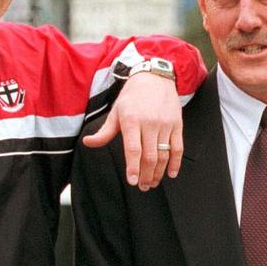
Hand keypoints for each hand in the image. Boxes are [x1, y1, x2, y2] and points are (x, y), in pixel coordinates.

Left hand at [81, 72, 183, 189]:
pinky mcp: (177, 124)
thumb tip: (88, 142)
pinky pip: (178, 148)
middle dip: (147, 175)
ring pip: (164, 154)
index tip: (133, 181)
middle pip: (150, 156)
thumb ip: (105, 132)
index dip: (133, 167)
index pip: (133, 149)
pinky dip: (175, 163)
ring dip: (159, 172)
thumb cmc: (132, 97)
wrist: (155, 79)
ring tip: (153, 182)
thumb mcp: (116, 112)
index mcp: (132, 120)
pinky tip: (171, 173)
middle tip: (143, 186)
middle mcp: (150, 123)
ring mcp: (165, 124)